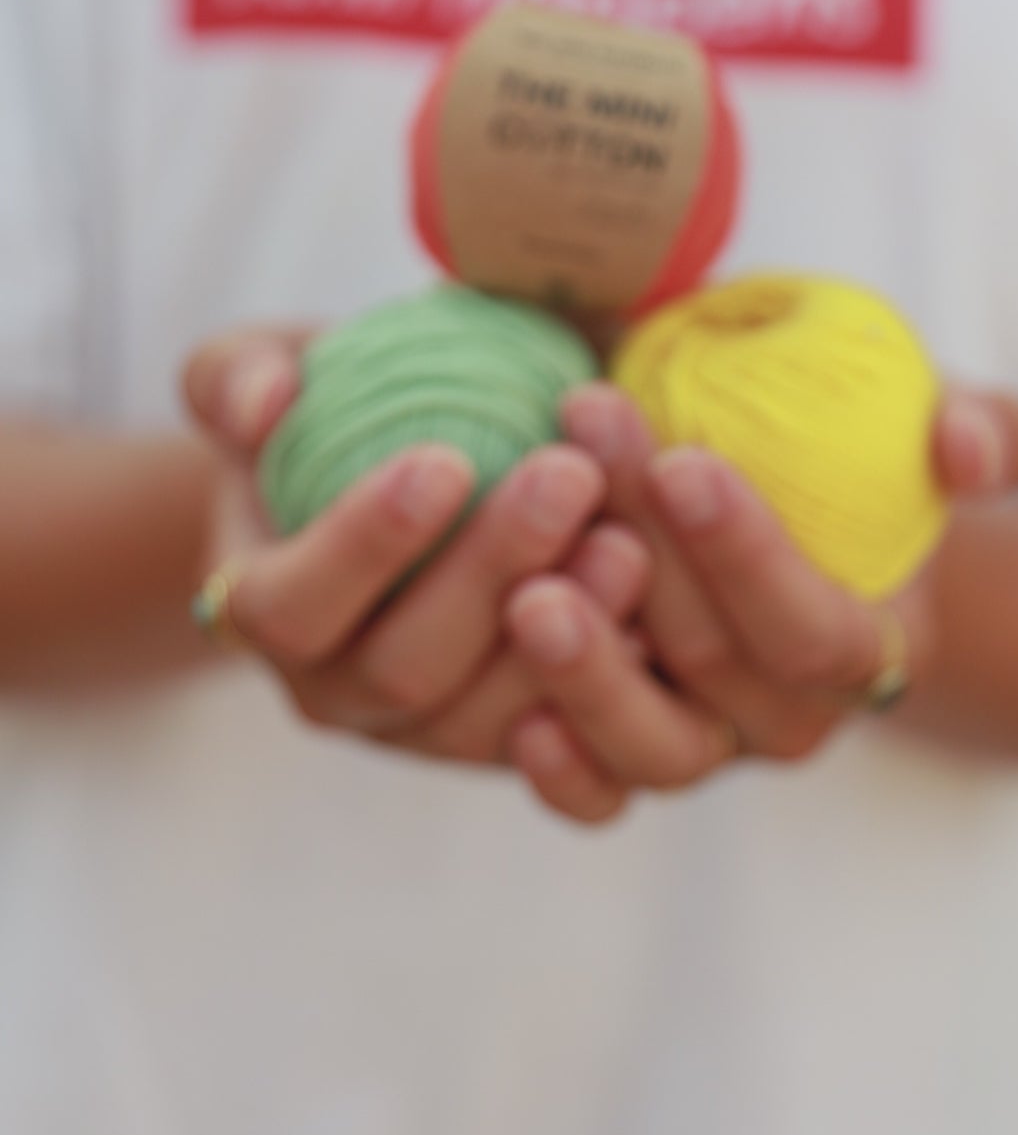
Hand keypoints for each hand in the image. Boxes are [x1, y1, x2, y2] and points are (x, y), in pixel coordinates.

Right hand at [182, 329, 648, 766]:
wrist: (407, 478)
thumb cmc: (332, 411)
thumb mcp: (267, 369)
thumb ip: (237, 375)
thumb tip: (259, 404)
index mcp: (265, 609)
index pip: (292, 604)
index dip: (361, 545)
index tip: (442, 460)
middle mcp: (339, 693)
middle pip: (406, 669)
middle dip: (490, 574)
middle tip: (569, 475)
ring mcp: (431, 735)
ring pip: (493, 723)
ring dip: (567, 640)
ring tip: (632, 539)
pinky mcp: (520, 752)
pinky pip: (571, 765)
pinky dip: (614, 702)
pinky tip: (663, 620)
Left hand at [499, 383, 1017, 825]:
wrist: (776, 525)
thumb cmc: (847, 466)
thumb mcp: (927, 427)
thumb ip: (978, 431)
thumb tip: (961, 449)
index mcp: (872, 648)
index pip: (813, 626)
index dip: (748, 556)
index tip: (682, 462)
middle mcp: (787, 718)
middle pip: (713, 662)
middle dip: (641, 549)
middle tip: (574, 447)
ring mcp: (704, 748)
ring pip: (653, 747)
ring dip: (587, 673)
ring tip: (524, 592)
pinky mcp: (625, 762)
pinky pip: (599, 799)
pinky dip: (560, 774)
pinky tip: (517, 722)